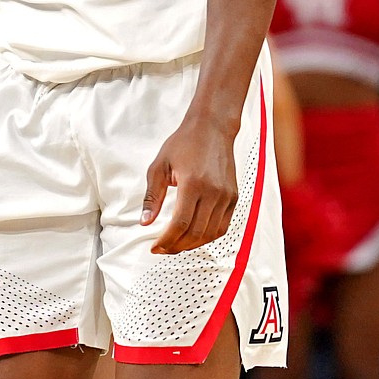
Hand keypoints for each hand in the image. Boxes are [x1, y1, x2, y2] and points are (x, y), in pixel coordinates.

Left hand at [142, 112, 240, 254]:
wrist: (212, 128)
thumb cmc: (185, 143)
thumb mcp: (160, 166)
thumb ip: (152, 197)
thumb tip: (145, 221)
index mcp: (193, 184)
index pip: (180, 224)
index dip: (167, 240)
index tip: (155, 247)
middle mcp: (213, 192)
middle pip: (195, 233)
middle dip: (176, 246)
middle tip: (162, 249)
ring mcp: (226, 196)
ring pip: (209, 234)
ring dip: (191, 245)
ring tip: (176, 245)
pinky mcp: (233, 198)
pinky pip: (221, 227)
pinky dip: (207, 237)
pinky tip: (194, 237)